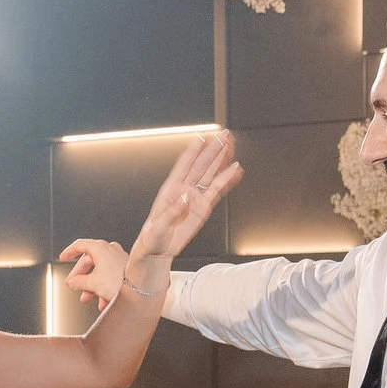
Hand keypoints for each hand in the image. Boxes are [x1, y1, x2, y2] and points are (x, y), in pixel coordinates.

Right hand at [61, 239, 127, 307]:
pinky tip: (103, 302)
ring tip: (87, 298)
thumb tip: (72, 282)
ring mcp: (119, 258)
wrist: (140, 291)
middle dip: (81, 277)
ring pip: (100, 271)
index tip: (63, 258)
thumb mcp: (92, 283)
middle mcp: (110, 250)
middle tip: (74, 286)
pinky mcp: (126, 268)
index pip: (79, 245)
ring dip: (92, 286)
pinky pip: (110, 276)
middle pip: (89, 261)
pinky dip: (104, 287)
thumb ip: (78, 281)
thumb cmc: (120, 282)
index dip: (68, 252)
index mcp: (100, 248)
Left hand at [130, 131, 242, 264]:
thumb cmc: (152, 237)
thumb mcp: (157, 227)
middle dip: (213, 150)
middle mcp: (184, 189)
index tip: (202, 137)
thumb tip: (185, 198)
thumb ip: (171, 212)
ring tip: (232, 148)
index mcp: (170, 189)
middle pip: (202, 165)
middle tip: (224, 136)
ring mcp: (195, 198)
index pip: (184, 165)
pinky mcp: (203, 209)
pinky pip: (217, 192)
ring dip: (221, 161)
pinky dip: (227, 181)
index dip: (193, 150)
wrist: (157, 251)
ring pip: (211, 175)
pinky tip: (235, 172)